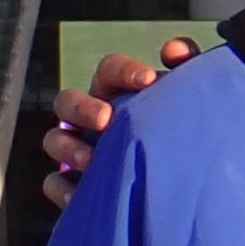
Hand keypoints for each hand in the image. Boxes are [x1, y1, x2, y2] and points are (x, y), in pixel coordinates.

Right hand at [36, 40, 196, 208]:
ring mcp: (77, 149)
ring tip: (90, 160)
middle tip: (106, 119)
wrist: (183, 184)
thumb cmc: (183, 130)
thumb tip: (175, 50)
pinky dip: (61, 187)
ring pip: (54, 140)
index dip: (124, 70)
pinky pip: (54, 183)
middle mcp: (92, 116)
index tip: (148, 80)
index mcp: (118, 91)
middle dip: (83, 107)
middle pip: (68, 101)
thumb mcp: (190, 99)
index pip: (110, 70)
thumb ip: (188, 69)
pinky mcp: (75, 183)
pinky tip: (79, 195)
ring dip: (68, 147)